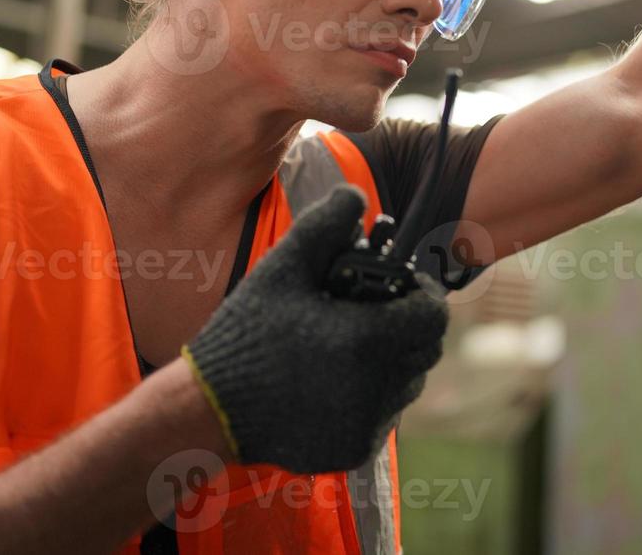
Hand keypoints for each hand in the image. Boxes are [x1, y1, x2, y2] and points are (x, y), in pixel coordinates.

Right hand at [182, 185, 447, 472]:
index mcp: (367, 341)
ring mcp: (367, 424)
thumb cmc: (246, 333)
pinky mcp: (354, 448)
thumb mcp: (282, 269)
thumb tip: (356, 193)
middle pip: (426, 349)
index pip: (433, 314)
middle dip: (410, 324)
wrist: (208, 408)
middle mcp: (376, 388)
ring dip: (394, 360)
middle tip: (378, 311)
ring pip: (408, 383)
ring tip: (354, 344)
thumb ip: (324, 225)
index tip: (401, 285)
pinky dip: (372, 396)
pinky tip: (336, 379)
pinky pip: (384, 415)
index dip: (423, 293)